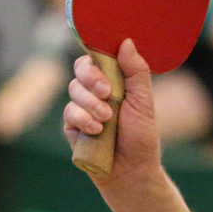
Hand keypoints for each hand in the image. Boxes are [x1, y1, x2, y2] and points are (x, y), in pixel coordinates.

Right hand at [63, 39, 161, 184]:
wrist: (132, 170)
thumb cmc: (141, 135)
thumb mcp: (143, 100)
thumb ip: (135, 71)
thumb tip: (126, 41)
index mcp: (115, 81)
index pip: (97, 58)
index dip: (95, 55)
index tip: (100, 59)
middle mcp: (96, 91)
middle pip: (81, 70)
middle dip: (92, 79)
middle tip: (107, 92)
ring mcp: (82, 108)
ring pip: (74, 90)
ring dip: (92, 104)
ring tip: (108, 119)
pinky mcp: (72, 126)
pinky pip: (69, 114)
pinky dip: (83, 120)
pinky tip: (96, 131)